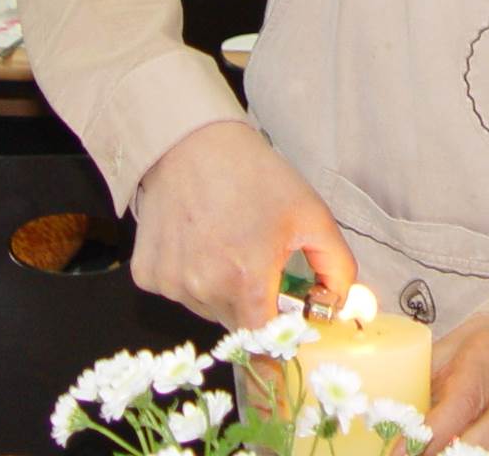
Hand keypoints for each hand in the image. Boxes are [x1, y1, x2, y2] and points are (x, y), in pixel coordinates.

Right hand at [130, 120, 354, 327]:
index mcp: (246, 280)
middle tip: (260, 265)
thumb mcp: (311, 215)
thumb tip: (339, 304)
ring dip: (224, 292)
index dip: (278, 340)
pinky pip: (179, 293)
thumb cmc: (255, 176)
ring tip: (229, 244)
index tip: (285, 328)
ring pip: (208, 310)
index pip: (263, 344)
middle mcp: (204, 289)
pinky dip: (193, 278)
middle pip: (237, 326)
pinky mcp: (148, 275)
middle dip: (255, 306)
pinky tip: (200, 241)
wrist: (194, 144)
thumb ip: (336, 266)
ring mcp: (172, 284)